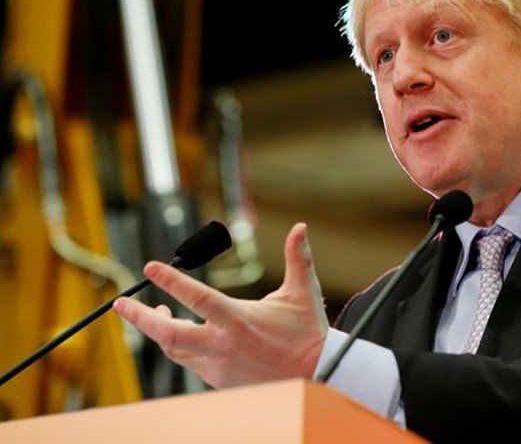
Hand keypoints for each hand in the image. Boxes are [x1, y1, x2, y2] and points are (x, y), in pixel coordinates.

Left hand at [114, 223, 327, 387]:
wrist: (312, 376)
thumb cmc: (307, 333)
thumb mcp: (303, 292)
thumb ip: (298, 258)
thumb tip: (300, 228)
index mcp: (239, 321)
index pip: (196, 298)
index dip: (170, 281)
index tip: (149, 268)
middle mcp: (222, 345)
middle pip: (168, 334)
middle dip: (140, 318)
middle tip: (121, 304)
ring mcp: (217, 366)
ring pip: (174, 349)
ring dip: (158, 330)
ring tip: (153, 312)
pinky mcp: (218, 380)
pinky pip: (188, 361)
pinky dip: (177, 345)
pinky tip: (179, 332)